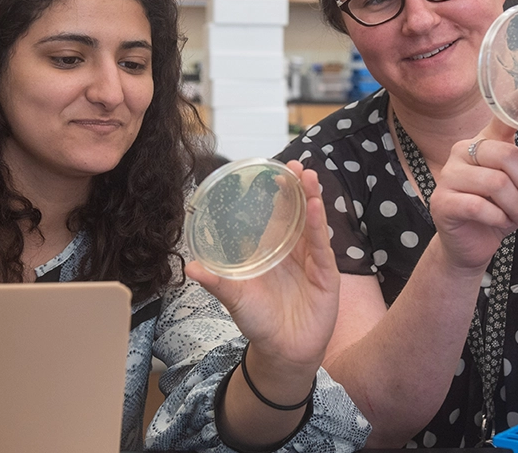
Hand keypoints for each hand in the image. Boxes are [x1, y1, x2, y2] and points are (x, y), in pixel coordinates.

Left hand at [185, 161, 340, 373]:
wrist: (282, 353)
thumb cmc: (259, 322)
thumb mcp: (236, 299)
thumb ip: (218, 282)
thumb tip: (192, 267)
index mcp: (271, 252)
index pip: (275, 216)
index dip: (276, 194)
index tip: (273, 171)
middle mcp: (294, 252)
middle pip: (298, 214)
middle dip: (298, 188)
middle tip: (295, 164)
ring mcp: (312, 262)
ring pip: (313, 224)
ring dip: (312, 199)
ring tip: (309, 176)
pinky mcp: (326, 276)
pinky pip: (322, 247)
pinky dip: (319, 226)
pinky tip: (316, 207)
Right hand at [427, 120, 517, 271]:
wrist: (471, 244)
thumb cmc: (497, 211)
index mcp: (482, 142)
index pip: (502, 120)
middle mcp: (460, 152)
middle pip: (506, 155)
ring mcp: (448, 176)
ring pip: (496, 183)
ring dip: (517, 205)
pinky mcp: (442, 202)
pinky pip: (479, 206)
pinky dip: (499, 218)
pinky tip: (503, 223)